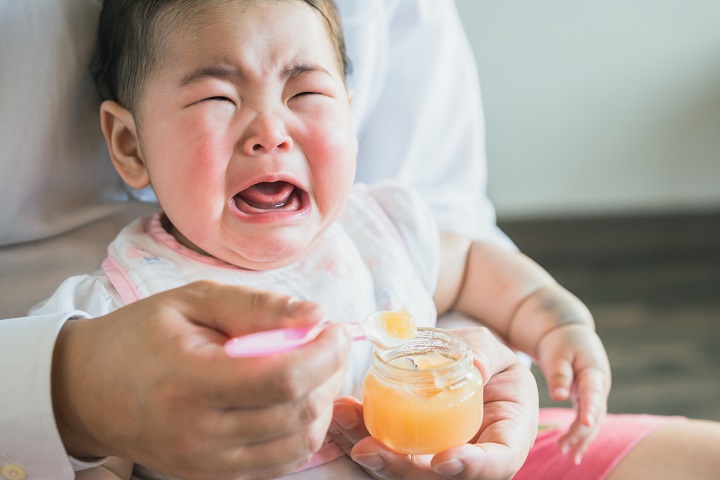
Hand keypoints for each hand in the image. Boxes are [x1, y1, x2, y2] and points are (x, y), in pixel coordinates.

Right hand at [52, 280, 350, 479]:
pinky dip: (300, 432)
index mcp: (190, 381)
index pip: (281, 379)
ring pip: (298, 444)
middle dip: (329, 373)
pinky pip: (279, 463)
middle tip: (326, 343)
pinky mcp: (211, 477)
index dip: (323, 354)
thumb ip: (256, 306)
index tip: (332, 328)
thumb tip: (316, 315)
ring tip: (312, 369)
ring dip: (320, 404)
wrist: (89, 390)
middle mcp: (199, 433)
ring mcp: (205, 463)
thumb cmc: (141, 336)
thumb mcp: (193, 301)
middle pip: (297, 413)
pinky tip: (292, 399)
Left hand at [328, 326, 538, 479]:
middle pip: (434, 477)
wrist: (475, 372)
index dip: (471, 468)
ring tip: (342, 419)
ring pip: (401, 468)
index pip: (496, 464)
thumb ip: (485, 355)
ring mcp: (434, 458)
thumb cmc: (493, 366)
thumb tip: (474, 363)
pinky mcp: (407, 448)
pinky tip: (340, 414)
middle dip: (397, 467)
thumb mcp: (499, 355)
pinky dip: (357, 434)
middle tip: (366, 448)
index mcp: (504, 440)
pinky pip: (383, 449)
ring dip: (366, 449)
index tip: (443, 460)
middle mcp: (468, 459)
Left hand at [516, 282, 610, 463]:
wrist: (568, 333)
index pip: (593, 392)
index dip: (590, 408)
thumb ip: (559, 374)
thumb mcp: (558, 353)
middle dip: (582, 433)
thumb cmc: (561, 342)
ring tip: (569, 456)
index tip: (584, 424)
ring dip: (582, 439)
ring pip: (593, 420)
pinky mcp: (588, 398)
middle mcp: (599, 385)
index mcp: (593, 371)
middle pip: (595, 413)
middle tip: (566, 451)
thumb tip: (559, 396)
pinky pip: (588, 419)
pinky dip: (580, 434)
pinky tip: (571, 450)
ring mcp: (596, 392)